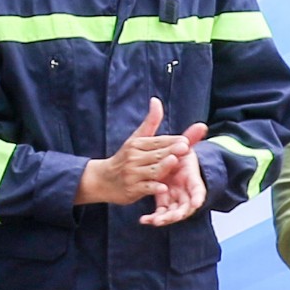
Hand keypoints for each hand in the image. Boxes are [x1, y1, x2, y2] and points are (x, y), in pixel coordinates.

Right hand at [77, 98, 197, 206]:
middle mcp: (134, 158)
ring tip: (173, 161)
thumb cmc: (125, 158)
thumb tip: (156, 100)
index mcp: (137, 144)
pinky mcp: (132, 190)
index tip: (186, 140)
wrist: (102, 179)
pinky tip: (163, 188)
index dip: (172, 141)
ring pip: (152, 170)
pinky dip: (153, 188)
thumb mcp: (136, 138)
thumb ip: (150, 122)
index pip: (158, 141)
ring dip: (163, 167)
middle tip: (185, 147)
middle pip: (156, 154)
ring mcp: (132, 174)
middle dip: (170, 151)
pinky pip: (145, 188)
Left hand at [138, 123, 209, 225]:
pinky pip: (160, 214)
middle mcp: (185, 192)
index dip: (197, 197)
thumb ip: (189, 137)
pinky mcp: (164, 203)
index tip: (196, 204)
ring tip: (155, 221)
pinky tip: (144, 220)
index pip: (198, 191)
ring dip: (164, 218)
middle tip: (168, 218)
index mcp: (192, 179)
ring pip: (173, 213)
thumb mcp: (182, 147)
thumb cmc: (179, 154)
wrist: (171, 163)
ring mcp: (175, 199)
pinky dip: (154, 218)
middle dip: (178, 213)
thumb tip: (201, 124)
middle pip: (186, 207)